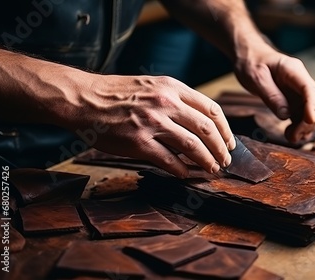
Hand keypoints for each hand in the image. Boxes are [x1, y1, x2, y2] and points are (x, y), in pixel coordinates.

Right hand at [71, 74, 235, 177]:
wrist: (84, 99)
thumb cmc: (119, 94)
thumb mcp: (153, 86)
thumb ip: (177, 100)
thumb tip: (202, 125)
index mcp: (172, 87)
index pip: (211, 109)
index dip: (226, 129)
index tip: (230, 142)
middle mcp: (166, 103)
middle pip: (207, 129)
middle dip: (221, 148)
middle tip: (225, 161)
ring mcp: (152, 122)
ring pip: (192, 145)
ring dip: (207, 161)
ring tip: (212, 169)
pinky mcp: (138, 142)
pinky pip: (168, 160)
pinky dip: (182, 170)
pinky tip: (186, 174)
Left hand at [233, 44, 314, 142]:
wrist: (248, 56)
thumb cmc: (251, 63)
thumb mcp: (255, 78)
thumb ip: (271, 95)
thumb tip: (285, 115)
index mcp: (293, 70)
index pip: (309, 89)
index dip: (312, 106)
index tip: (309, 121)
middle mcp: (301, 80)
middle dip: (310, 121)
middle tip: (294, 136)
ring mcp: (299, 90)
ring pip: (314, 110)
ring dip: (307, 126)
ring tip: (291, 137)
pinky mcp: (294, 99)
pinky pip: (304, 114)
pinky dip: (301, 126)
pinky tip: (291, 134)